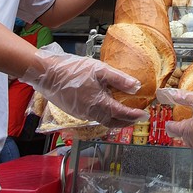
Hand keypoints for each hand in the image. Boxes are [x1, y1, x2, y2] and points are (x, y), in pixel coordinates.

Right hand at [20, 43, 147, 126]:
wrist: (48, 74)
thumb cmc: (73, 69)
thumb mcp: (100, 70)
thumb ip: (119, 79)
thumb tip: (136, 87)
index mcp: (98, 103)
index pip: (121, 114)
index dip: (134, 116)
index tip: (144, 115)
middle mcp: (90, 112)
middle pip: (112, 123)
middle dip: (126, 122)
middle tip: (137, 118)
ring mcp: (81, 114)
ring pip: (102, 121)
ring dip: (115, 120)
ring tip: (124, 114)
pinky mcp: (75, 111)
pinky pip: (93, 117)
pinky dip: (104, 116)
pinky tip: (106, 107)